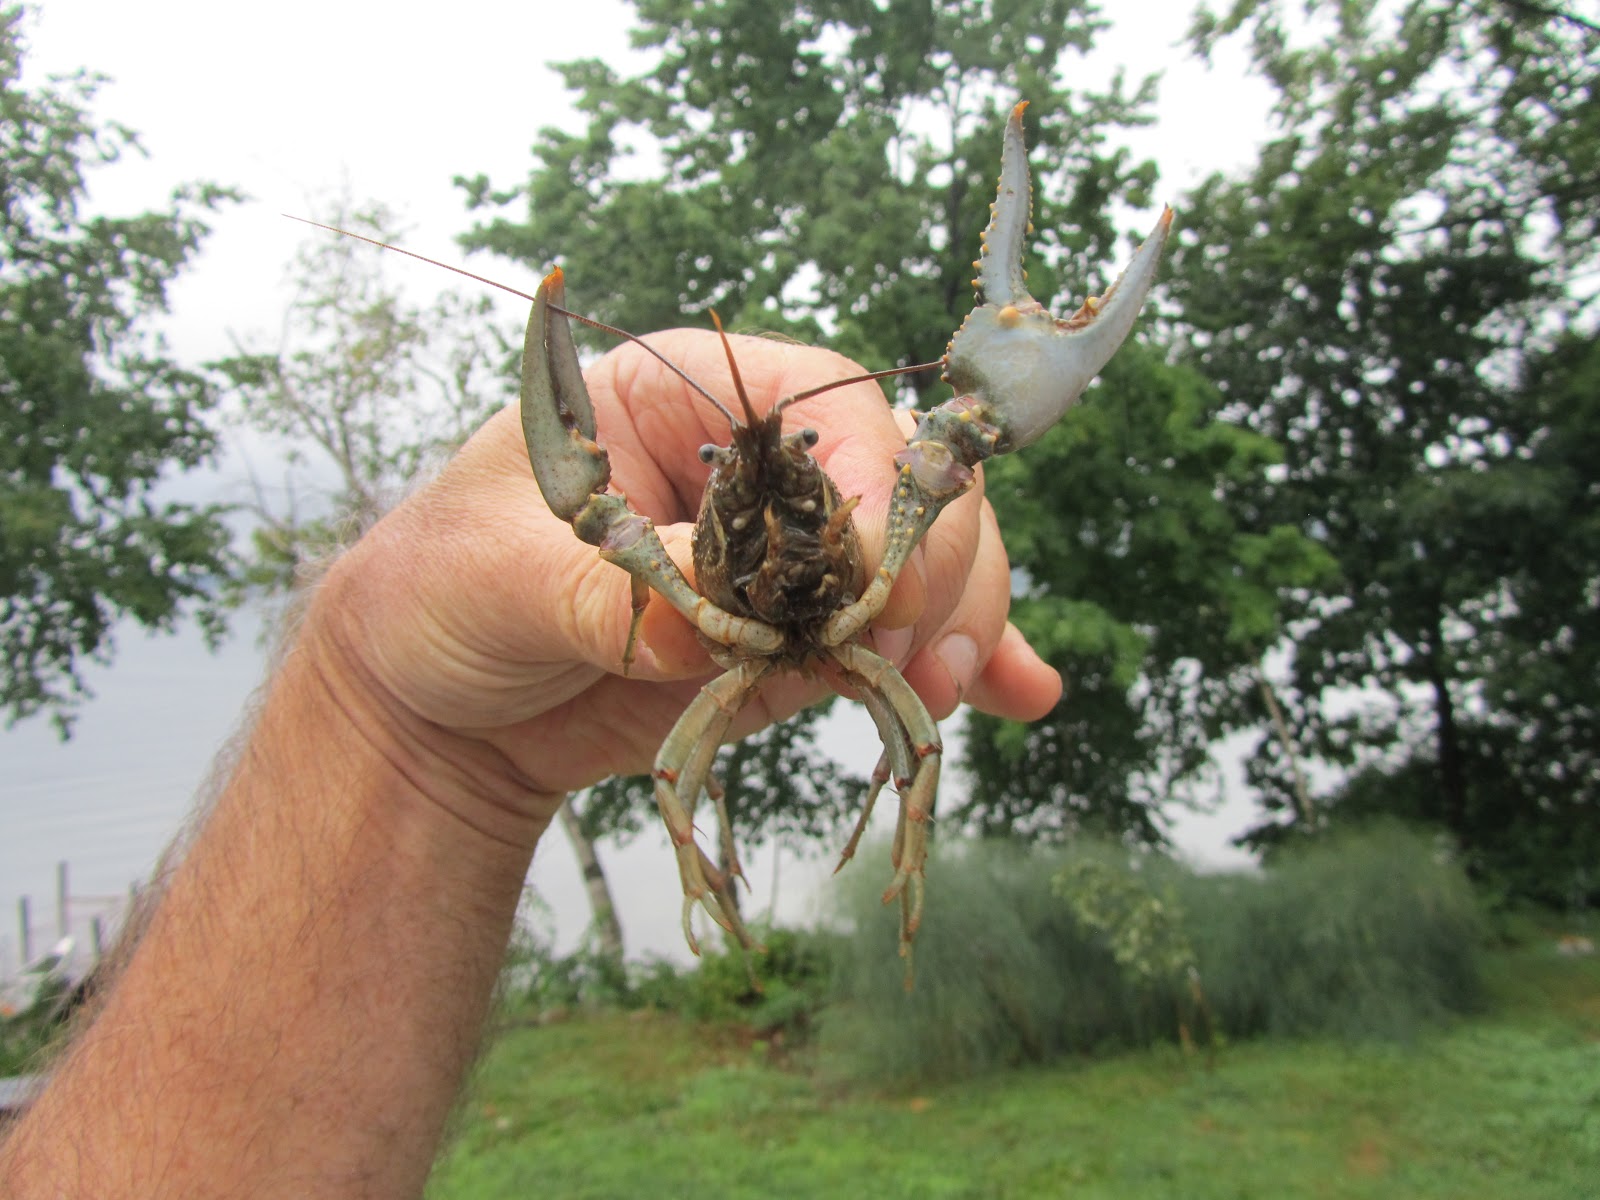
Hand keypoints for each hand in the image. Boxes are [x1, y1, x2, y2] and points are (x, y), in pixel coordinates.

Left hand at [310, 328, 1061, 823]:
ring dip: (960, 622)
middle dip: (936, 564)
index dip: (876, 485)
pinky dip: (969, 661)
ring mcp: (795, 557)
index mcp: (690, 397)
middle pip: (910, 479)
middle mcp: (764, 468)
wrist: (443, 709)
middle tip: (911, 659)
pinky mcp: (803, 637)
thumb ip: (608, 592)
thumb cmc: (442, 595)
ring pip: (930, 559)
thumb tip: (712, 623)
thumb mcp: (499, 577)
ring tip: (938, 698)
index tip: (873, 582)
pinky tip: (1015, 698)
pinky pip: (905, 635)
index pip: (832, 407)